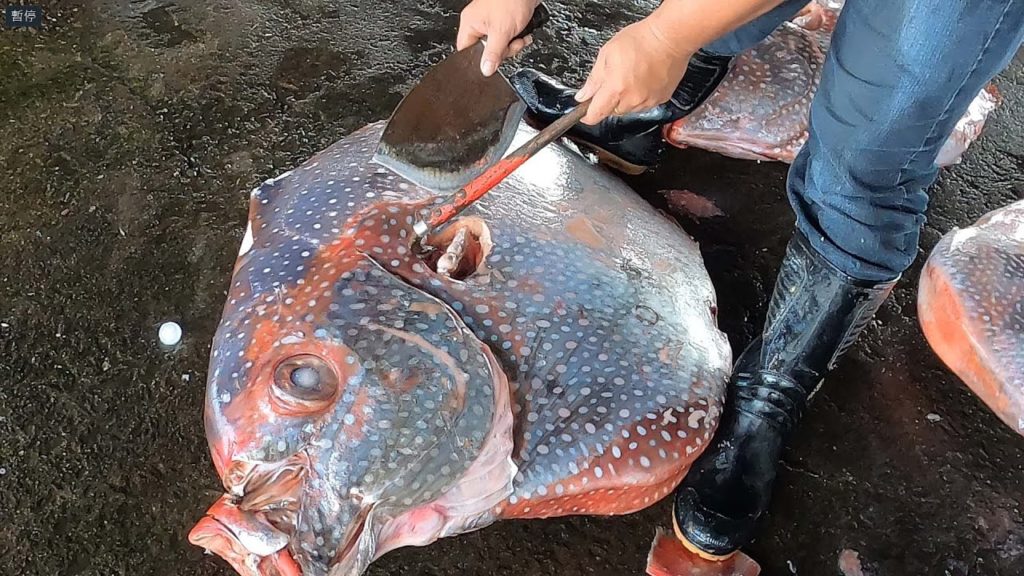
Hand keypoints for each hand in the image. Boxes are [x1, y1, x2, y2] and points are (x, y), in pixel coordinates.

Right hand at [457, 0, 538, 76]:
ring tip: (520, 37)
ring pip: (499, 46)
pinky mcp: (505, 21)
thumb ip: (493, 54)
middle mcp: (479, 23)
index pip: (466, 51)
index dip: (478, 60)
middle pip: (486, 51)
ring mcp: (492, 22)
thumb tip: (485, 70)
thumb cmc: (511, 0)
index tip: (491, 62)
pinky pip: (509, 38)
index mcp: (470, 24)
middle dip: (503, 51)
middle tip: (510, 44)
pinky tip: (524, 34)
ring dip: (513, 45)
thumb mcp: (501, 32)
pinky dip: (518, 38)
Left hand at [575, 17, 693, 124]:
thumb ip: (594, 79)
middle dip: (609, 100)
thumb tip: (583, 95)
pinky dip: (640, 96)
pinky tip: (643, 79)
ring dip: (625, 99)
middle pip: (612, 111)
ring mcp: (648, 101)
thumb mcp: (607, 54)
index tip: (585, 113)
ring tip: (631, 76)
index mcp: (615, 89)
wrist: (669, 37)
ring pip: (629, 109)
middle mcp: (632, 99)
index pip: (596, 114)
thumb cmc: (641, 40)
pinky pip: (644, 104)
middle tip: (613, 80)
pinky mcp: (661, 99)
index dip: (588, 115)